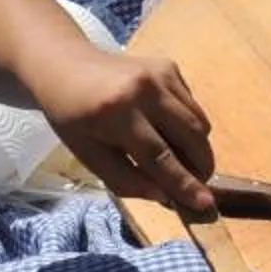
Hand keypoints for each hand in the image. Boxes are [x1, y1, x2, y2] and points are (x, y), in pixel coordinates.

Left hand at [26, 48, 217, 213]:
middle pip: (191, 136)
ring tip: (178, 159)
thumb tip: (165, 195)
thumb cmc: (72, 117)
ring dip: (196, 148)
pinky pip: (192, 106)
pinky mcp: (170, 67)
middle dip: (200, 167)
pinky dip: (187, 126)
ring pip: (199, 121)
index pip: (159, 155)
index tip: (205, 204)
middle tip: (194, 184)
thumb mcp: (88, 156)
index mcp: (116, 113)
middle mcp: (145, 89)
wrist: (65, 66)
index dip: (184, 183)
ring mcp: (161, 73)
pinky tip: (164, 128)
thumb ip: (125, 180)